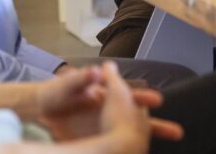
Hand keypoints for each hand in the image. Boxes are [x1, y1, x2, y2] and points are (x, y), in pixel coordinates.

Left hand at [37, 62, 182, 144]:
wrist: (38, 113)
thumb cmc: (54, 94)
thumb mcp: (66, 85)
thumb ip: (80, 79)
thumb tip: (95, 70)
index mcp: (105, 95)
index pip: (129, 96)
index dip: (142, 98)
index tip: (157, 101)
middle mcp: (109, 111)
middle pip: (137, 120)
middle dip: (156, 126)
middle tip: (176, 132)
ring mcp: (104, 128)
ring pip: (129, 135)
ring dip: (145, 142)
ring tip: (163, 147)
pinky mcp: (95, 141)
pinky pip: (114, 146)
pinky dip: (125, 149)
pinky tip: (136, 152)